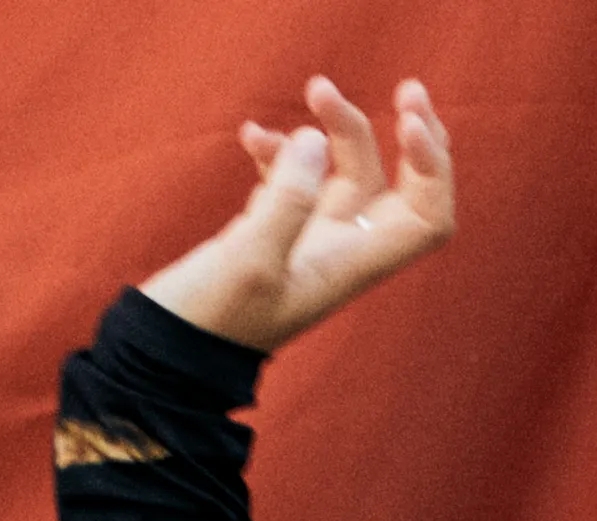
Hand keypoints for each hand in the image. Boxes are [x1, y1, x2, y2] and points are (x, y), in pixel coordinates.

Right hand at [139, 76, 455, 351]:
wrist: (162, 358)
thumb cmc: (209, 320)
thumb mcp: (248, 260)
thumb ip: (285, 200)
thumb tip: (316, 141)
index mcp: (352, 264)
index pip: (428, 218)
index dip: (434, 167)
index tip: (407, 121)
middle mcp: (341, 252)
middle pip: (394, 185)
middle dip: (399, 132)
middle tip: (401, 87)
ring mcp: (306, 241)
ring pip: (344, 173)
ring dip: (333, 129)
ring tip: (312, 88)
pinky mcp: (270, 232)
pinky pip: (294, 181)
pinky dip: (282, 151)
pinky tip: (252, 134)